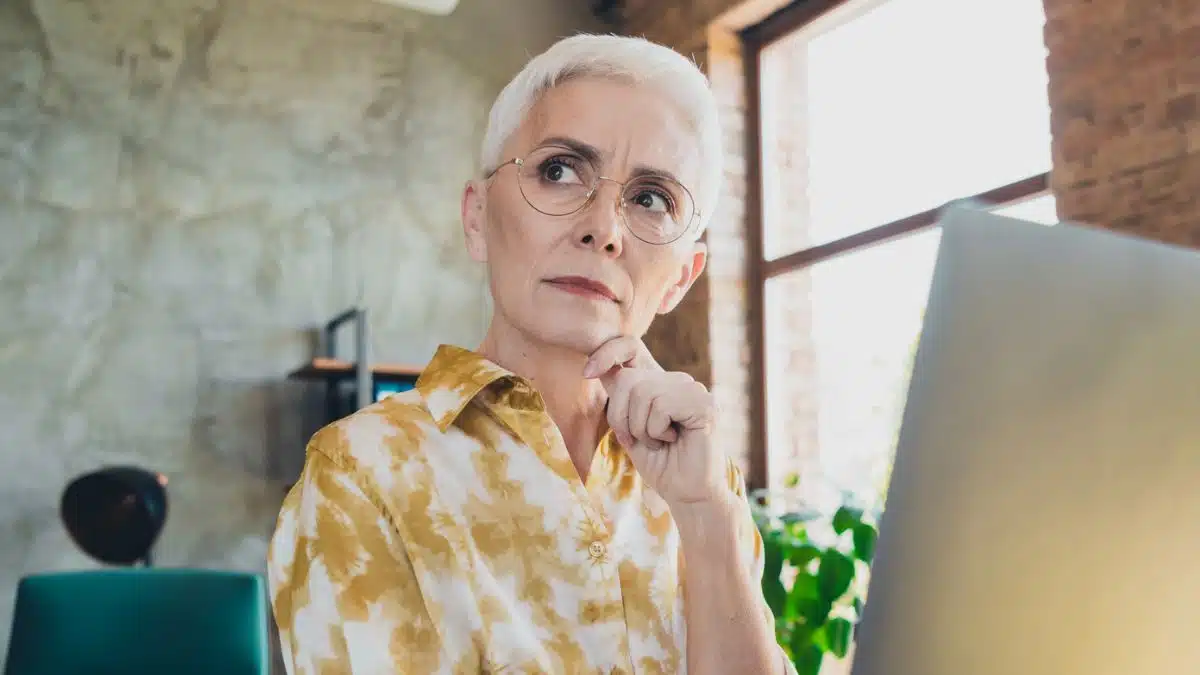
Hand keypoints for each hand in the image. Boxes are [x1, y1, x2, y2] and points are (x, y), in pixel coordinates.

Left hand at [583, 336, 727, 507]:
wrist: (687, 494)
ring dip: (640, 428)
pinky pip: (661, 406)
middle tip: (635, 439)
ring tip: (658, 441)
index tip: (587, 373)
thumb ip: (619, 397)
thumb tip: (597, 367)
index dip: (606, 352)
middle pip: (628, 378)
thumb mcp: (629, 427)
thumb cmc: (660, 464)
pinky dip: (656, 430)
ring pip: (642, 392)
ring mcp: (694, 389)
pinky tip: (673, 441)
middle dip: (620, 416)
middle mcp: (678, 380)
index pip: (629, 347)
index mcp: (660, 382)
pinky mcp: (705, 404)